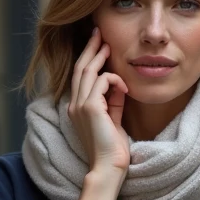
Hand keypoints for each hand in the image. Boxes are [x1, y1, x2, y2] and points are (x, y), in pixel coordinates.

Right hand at [69, 28, 130, 175]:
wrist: (109, 166)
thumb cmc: (113, 147)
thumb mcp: (113, 118)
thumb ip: (113, 101)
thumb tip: (118, 83)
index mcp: (77, 107)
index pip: (80, 77)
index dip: (87, 58)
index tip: (98, 44)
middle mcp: (74, 104)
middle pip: (80, 68)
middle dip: (90, 48)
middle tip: (99, 33)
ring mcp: (80, 105)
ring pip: (88, 71)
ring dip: (100, 56)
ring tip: (109, 46)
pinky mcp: (90, 108)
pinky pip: (102, 81)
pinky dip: (114, 79)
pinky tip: (125, 87)